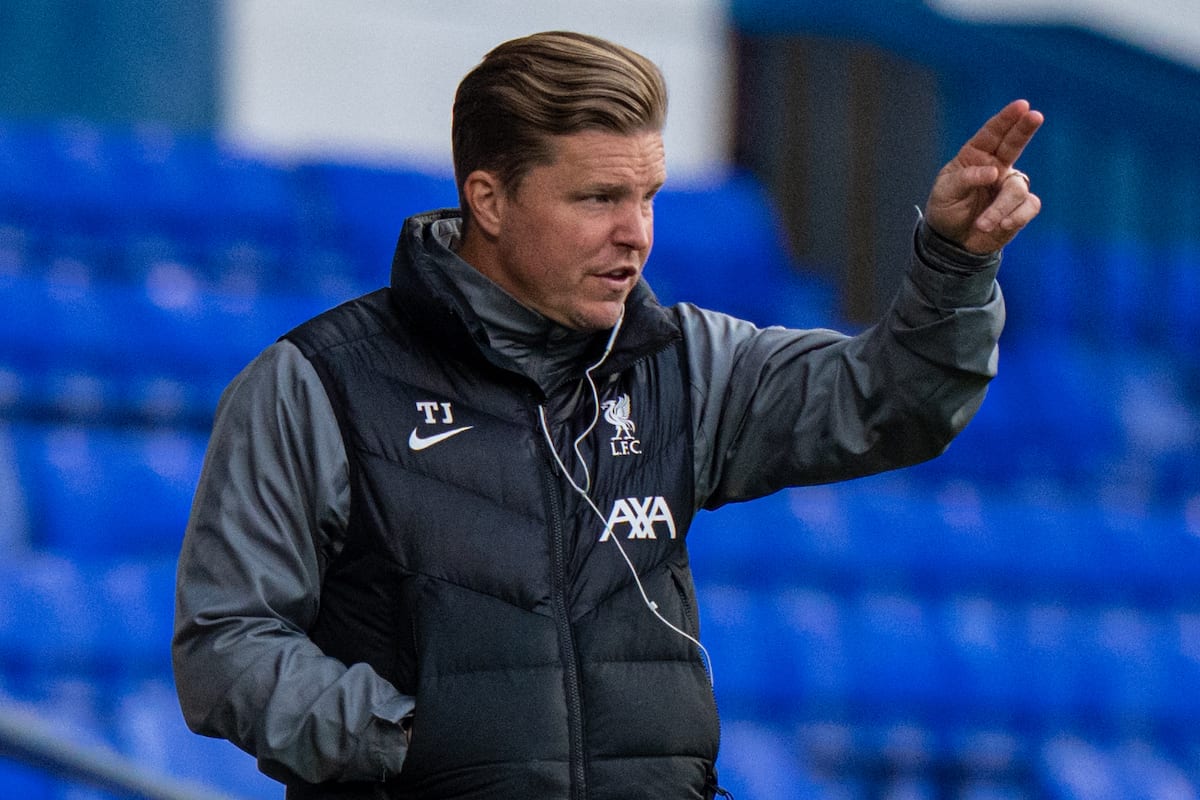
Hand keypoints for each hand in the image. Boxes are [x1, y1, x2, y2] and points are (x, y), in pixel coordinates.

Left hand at [923, 99, 1043, 253]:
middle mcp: (997, 166)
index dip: (1006, 119)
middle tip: (1035, 116)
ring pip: (1017, 188)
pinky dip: (1017, 217)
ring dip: (1000, 207)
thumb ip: (966, 179)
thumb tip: (993, 172)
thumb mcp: (945, 192)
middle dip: (1024, 129)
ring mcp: (1009, 186)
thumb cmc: (946, 209)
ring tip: (982, 224)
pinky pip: (1029, 206)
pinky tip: (1002, 225)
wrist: (952, 242)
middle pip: (1014, 143)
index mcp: (976, 156)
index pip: (992, 133)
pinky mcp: (1020, 208)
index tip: (1021, 106)